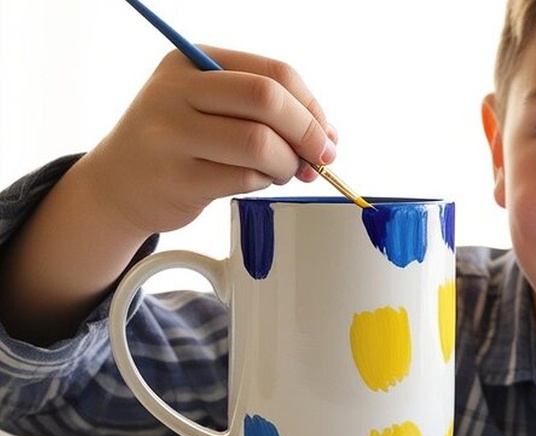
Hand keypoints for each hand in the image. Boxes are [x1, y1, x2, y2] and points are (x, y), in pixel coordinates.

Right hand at [0, 47, 336, 343]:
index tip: (326, 134)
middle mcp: (176, 91)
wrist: (118, 184)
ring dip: (287, 163)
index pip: (273, 73)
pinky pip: (243, 178)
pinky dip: (263, 183)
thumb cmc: (179, 142)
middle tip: (319, 158)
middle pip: (267, 100)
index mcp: (191, 61)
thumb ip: (266, 111)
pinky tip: (256, 181)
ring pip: (259, 143)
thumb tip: (328, 137)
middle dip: (307, 133)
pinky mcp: (176, 178)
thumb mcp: (211, 106)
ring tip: (282, 171)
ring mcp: (171, 134)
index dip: (311, 106)